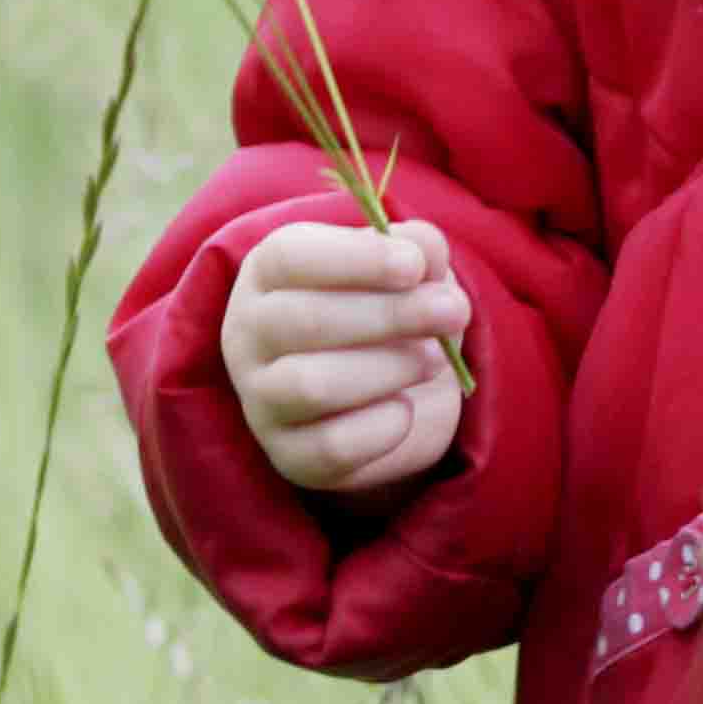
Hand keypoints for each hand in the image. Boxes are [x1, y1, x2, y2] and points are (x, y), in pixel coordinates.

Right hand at [221, 217, 471, 493]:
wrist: (388, 397)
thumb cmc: (388, 316)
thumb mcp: (405, 273)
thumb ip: (417, 250)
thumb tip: (425, 247)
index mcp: (268, 274)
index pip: (289, 257)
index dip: (356, 260)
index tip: (416, 266)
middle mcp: (248, 335)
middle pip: (304, 320)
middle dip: (391, 315)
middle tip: (453, 311)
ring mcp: (261, 401)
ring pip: (313, 386)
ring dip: (390, 368)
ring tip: (435, 358)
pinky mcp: (290, 456)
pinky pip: (333, 446)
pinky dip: (384, 427)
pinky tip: (405, 408)